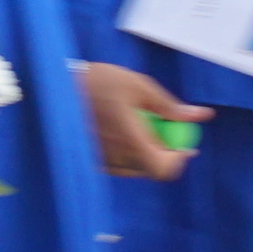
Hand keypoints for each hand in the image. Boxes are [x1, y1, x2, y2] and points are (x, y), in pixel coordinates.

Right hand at [76, 59, 203, 183]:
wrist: (53, 87)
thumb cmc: (97, 82)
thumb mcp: (138, 86)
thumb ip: (169, 106)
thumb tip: (199, 115)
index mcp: (131, 140)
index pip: (163, 168)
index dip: (178, 159)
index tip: (182, 143)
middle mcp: (116, 157)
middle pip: (151, 169)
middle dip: (164, 152)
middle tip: (164, 131)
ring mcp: (100, 161)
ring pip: (135, 168)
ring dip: (145, 153)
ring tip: (139, 128)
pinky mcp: (88, 160)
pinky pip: (117, 166)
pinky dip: (127, 154)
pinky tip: (120, 133)